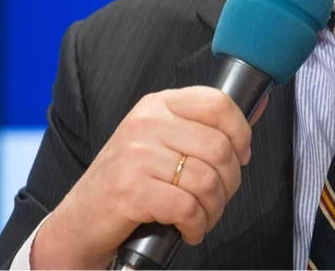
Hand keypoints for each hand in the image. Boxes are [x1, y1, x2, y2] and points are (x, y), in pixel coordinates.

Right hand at [32, 87, 252, 269]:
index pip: (218, 103)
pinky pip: (187, 208)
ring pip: (207, 181)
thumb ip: (201, 128)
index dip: (241, 133)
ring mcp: (136, 156)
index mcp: (157, 105)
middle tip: (217, 199)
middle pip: (219, 148)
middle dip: (229, 183)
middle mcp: (146, 123)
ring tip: (202, 218)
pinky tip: (188, 230)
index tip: (240, 157)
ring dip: (213, 210)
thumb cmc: (127, 183)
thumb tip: (256, 107)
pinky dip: (196, 226)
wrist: (78, 222)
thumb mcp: (160, 142)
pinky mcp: (130, 190)